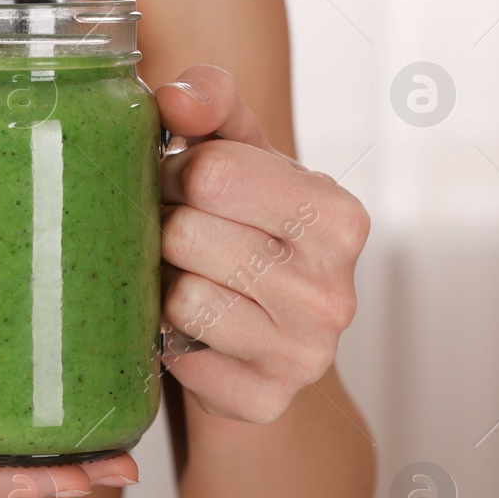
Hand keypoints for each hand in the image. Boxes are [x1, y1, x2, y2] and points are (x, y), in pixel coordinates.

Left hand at [155, 65, 369, 423]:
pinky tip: (186, 333)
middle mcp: (335, 289)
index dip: (173, 172)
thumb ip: (212, 104)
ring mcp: (306, 353)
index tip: (178, 186)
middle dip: (162, 229)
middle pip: (187, 233)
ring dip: (160, 286)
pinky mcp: (263, 400)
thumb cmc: (242, 232)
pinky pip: (178, 358)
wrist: (258, 343)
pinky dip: (165, 342)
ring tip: (180, 280)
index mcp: (338, 215)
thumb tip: (175, 97)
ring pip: (179, 298)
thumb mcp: (238, 157)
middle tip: (173, 237)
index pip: (214, 170)